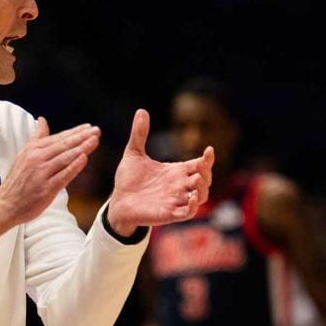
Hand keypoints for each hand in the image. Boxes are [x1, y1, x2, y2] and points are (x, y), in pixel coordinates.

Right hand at [0, 119, 99, 235]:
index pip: (58, 138)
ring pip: (65, 158)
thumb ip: (37, 137)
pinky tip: (84, 159)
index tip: (89, 127)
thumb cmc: (18, 180)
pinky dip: (74, 167)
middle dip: (82, 137)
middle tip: (96, 131)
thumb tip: (42, 120)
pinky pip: (63, 175)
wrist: (6, 203)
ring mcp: (41, 173)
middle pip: (63, 145)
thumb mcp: (24, 154)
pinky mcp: (46, 189)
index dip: (75, 132)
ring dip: (81, 148)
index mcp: (33, 149)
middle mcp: (37, 159)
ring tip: (94, 141)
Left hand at [107, 109, 214, 235]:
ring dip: (203, 189)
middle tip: (202, 165)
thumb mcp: (133, 153)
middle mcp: (180, 186)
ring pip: (201, 197)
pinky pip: (187, 213)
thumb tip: (141, 111)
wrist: (117, 202)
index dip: (207, 159)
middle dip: (207, 173)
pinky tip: (192, 197)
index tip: (209, 149)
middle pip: (204, 180)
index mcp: (176, 172)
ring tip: (198, 179)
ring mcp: (176, 201)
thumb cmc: (128, 180)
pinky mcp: (169, 214)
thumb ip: (139, 134)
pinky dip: (193, 206)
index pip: (199, 165)